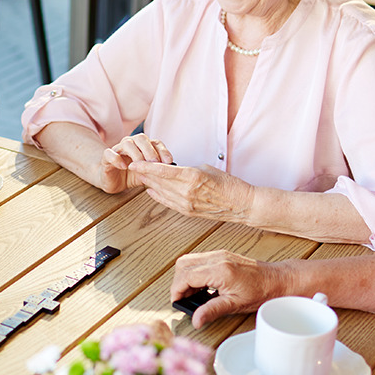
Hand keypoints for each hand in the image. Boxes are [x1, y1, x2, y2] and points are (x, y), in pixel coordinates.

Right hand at [98, 134, 173, 192]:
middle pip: (141, 138)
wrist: (112, 180)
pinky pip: (109, 153)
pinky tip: (124, 166)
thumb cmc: (131, 175)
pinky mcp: (106, 158)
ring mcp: (118, 149)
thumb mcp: (148, 173)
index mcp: (142, 146)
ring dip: (136, 154)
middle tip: (155, 163)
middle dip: (150, 150)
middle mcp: (131, 144)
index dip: (163, 150)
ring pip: (127, 143)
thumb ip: (157, 170)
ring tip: (140, 166)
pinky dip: (117, 158)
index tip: (169, 161)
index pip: (155, 142)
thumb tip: (172, 171)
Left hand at [129, 161, 254, 222]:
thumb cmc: (228, 183)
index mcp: (191, 177)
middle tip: (134, 167)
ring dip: (149, 184)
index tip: (135, 163)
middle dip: (144, 174)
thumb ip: (186, 169)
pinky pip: (168, 203)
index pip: (161, 171)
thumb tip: (173, 169)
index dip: (145, 167)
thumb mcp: (206, 168)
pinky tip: (151, 191)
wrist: (240, 204)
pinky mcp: (188, 212)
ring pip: (161, 192)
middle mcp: (185, 191)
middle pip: (158, 181)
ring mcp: (186, 203)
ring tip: (140, 177)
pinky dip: (158, 196)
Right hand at [170, 251, 287, 327]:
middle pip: (183, 264)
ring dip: (184, 277)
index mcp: (220, 270)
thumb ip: (212, 311)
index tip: (177, 302)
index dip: (177, 290)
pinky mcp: (221, 256)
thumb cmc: (261, 291)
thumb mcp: (235, 305)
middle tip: (183, 298)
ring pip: (189, 260)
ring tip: (192, 294)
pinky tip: (201, 286)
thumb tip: (196, 320)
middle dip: (178, 282)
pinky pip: (198, 260)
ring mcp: (219, 255)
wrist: (277, 280)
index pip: (186, 276)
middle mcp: (217, 258)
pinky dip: (193, 272)